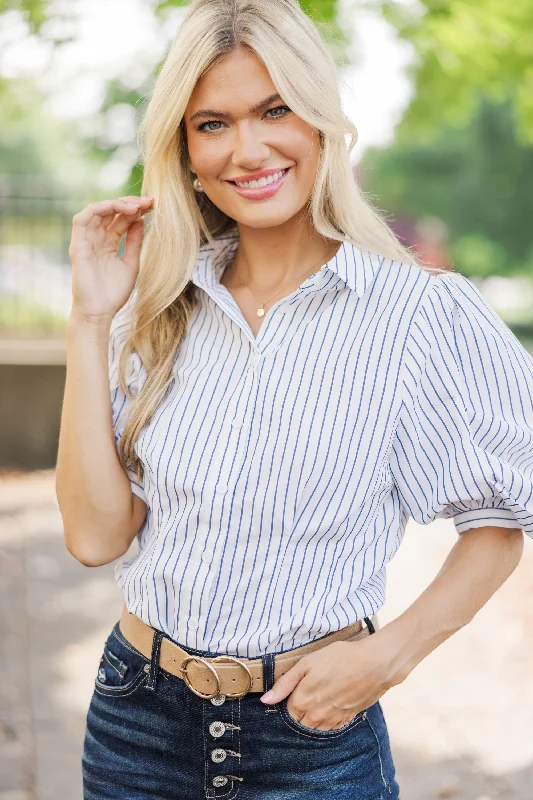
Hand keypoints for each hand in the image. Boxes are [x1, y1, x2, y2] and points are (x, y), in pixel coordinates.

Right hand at [68, 195, 153, 322]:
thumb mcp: (131, 263)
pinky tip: (115, 207)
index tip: (153, 206)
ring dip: (116, 204)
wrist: (99, 312)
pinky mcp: (78, 246)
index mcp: (108, 243)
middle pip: (111, 212)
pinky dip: (97, 209)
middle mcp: (96, 239)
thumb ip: (134, 242)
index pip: (121, 219)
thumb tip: (140, 220)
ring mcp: (86, 241)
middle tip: (148, 202)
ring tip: (136, 206)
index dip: (136, 210)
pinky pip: (82, 220)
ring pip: (97, 211)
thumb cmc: (114, 293)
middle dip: (130, 204)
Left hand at [260, 629, 405, 730]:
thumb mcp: (307, 663)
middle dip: (300, 710)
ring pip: (315, 727)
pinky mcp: (346, 720)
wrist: (374, 664)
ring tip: (322, 695)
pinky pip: (331, 727)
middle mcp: (315, 717)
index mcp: (302, 702)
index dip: (290, 700)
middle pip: (300, 722)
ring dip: (314, 717)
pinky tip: (333, 701)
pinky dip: (328, 718)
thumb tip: (265, 701)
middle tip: (310, 691)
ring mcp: (332, 721)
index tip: (297, 688)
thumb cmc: (340, 658)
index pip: (287, 712)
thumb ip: (284, 683)